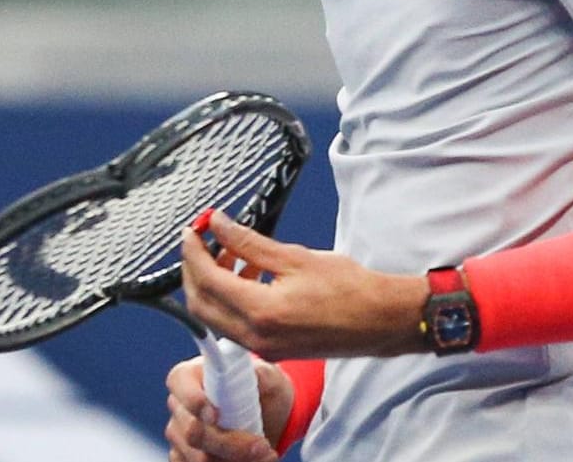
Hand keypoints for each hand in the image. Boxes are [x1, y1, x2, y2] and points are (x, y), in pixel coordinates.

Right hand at [164, 356, 288, 461]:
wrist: (267, 419)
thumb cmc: (262, 390)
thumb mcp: (269, 378)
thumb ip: (263, 373)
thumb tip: (258, 375)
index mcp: (190, 375)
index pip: (179, 383)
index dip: (194, 400)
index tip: (215, 414)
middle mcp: (179, 406)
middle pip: (193, 431)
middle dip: (231, 444)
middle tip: (262, 445)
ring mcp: (179, 435)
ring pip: (199, 458)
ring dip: (237, 460)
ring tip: (265, 454)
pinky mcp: (184, 458)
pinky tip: (252, 461)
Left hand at [180, 211, 427, 361]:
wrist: (380, 321)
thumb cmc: (348, 287)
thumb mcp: (295, 256)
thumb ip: (248, 242)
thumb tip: (218, 224)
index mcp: (260, 312)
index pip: (206, 280)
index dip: (192, 252)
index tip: (192, 230)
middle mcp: (255, 336)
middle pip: (200, 304)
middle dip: (194, 270)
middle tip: (203, 240)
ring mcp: (262, 348)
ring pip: (215, 316)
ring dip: (212, 284)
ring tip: (230, 252)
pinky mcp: (271, 350)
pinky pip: (234, 325)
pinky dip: (230, 299)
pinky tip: (248, 274)